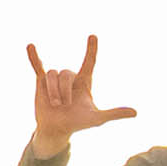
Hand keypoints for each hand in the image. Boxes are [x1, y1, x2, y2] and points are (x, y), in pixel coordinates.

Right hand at [26, 36, 138, 154]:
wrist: (57, 128)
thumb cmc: (78, 122)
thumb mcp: (97, 118)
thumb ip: (114, 113)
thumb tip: (136, 113)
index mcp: (85, 82)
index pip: (89, 62)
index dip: (91, 50)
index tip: (93, 36)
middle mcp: (71, 77)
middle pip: (66, 74)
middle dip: (64, 92)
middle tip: (64, 106)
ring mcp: (56, 78)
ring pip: (52, 75)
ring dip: (53, 92)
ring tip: (55, 105)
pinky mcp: (42, 82)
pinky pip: (38, 66)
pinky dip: (34, 57)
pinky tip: (30, 46)